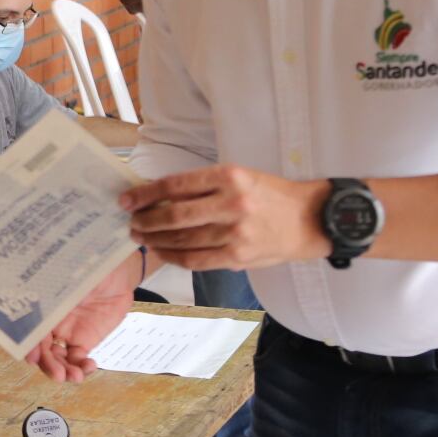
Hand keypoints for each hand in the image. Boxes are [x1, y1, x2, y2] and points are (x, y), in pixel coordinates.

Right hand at [25, 253, 140, 381]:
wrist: (118, 272)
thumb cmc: (90, 267)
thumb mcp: (70, 276)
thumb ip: (55, 290)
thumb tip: (38, 300)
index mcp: (42, 308)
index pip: (29, 331)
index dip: (28, 346)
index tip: (32, 357)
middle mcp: (50, 324)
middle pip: (42, 351)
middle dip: (48, 365)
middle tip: (58, 375)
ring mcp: (67, 334)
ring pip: (58, 360)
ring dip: (63, 372)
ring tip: (75, 377)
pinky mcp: (85, 341)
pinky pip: (77, 360)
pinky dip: (81, 368)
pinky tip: (89, 367)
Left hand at [122, 166, 328, 270]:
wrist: (309, 219)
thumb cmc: (271, 195)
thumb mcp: (241, 176)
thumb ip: (204, 186)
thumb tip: (161, 195)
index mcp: (229, 176)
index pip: (176, 185)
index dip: (146, 194)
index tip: (128, 199)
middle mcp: (231, 203)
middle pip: (174, 215)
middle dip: (145, 220)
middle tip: (131, 222)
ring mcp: (235, 233)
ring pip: (182, 240)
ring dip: (156, 240)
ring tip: (142, 238)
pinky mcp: (238, 257)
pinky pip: (196, 260)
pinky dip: (174, 257)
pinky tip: (163, 252)